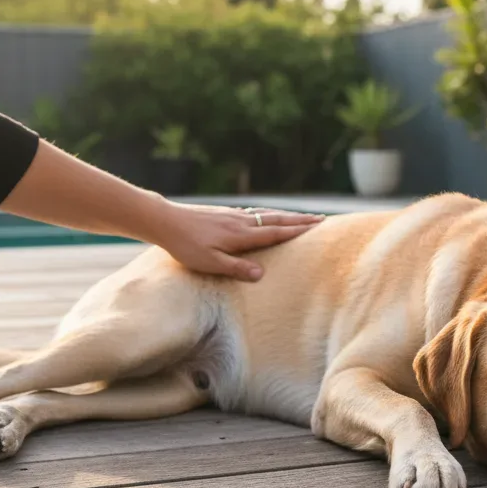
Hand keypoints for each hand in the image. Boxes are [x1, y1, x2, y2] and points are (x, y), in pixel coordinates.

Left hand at [149, 203, 323, 280]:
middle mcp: (242, 222)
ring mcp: (233, 215)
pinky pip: (255, 213)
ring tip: (302, 217)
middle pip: (277, 220)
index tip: (318, 226)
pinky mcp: (225, 213)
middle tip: (321, 220)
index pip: (276, 232)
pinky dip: (269, 214)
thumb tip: (261, 274)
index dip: (298, 231)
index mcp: (242, 235)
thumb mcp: (210, 263)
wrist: (165, 221)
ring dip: (287, 216)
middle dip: (300, 220)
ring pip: (266, 214)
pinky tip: (267, 215)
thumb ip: (236, 267)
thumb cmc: (185, 246)